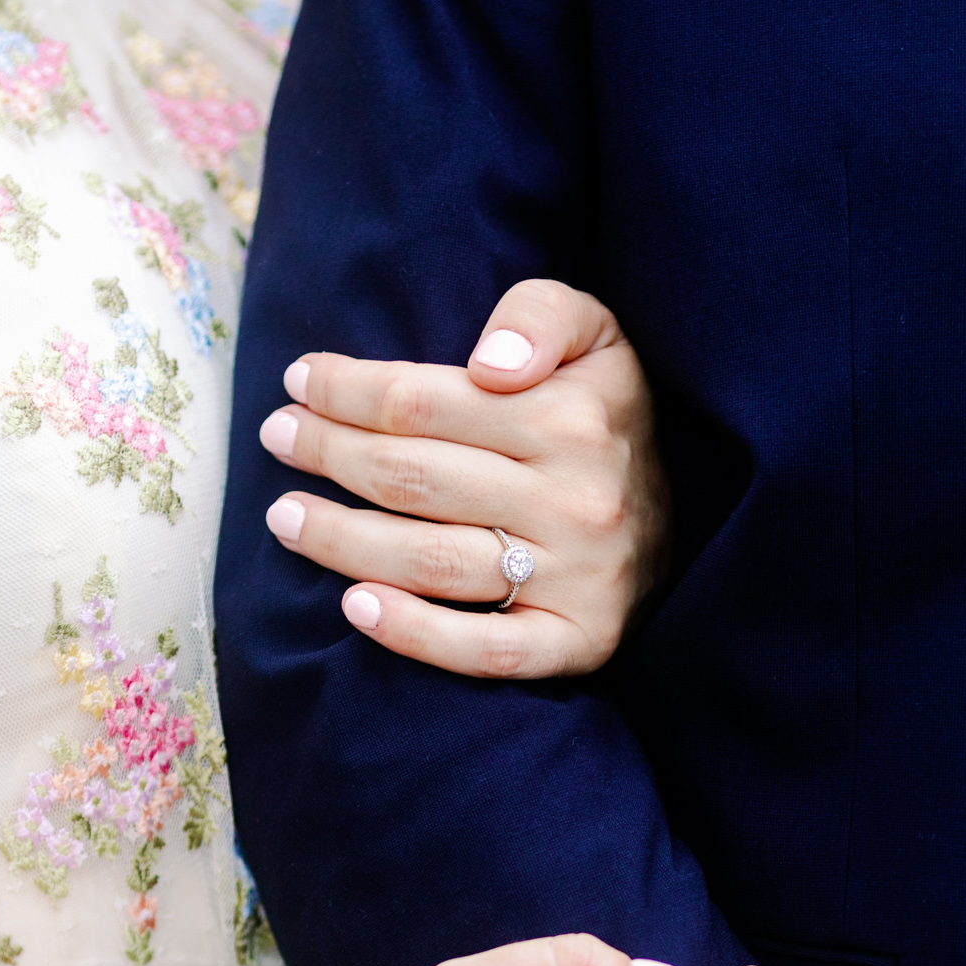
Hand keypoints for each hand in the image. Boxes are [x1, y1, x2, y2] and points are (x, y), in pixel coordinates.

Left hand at [260, 278, 669, 676]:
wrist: (688, 524)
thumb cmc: (609, 419)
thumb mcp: (597, 337)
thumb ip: (542, 314)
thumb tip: (489, 362)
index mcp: (572, 419)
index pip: (424, 403)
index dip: (347, 391)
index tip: (300, 382)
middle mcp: (575, 500)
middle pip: (413, 479)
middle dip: (328, 454)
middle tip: (278, 438)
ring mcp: (578, 579)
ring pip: (431, 561)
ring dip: (340, 541)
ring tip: (285, 517)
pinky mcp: (577, 642)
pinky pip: (484, 651)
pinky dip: (413, 634)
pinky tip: (355, 607)